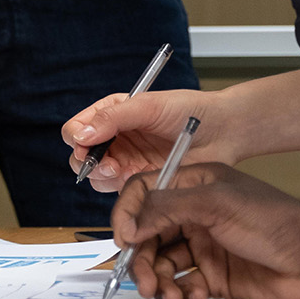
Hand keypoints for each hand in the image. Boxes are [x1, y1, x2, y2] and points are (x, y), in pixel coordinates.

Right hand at [63, 88, 224, 192]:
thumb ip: (113, 117)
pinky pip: (120, 192)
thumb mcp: (148, 106)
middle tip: (107, 164)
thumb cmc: (189, 110)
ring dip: (101, 177)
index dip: (77, 138)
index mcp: (112, 114)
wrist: (223, 131)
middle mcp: (116, 139)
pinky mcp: (141, 182)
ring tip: (120, 171)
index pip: (77, 128)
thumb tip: (82, 135)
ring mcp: (127, 162)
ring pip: (96, 177)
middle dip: (86, 162)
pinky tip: (136, 180)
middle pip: (81, 156)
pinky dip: (121, 190)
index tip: (86, 144)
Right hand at [111, 163, 299, 298]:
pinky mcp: (214, 276)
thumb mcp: (217, 203)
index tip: (125, 240)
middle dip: (142, 259)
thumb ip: (168, 208)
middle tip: (144, 282)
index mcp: (194, 184)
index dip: (129, 215)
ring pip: (162, 263)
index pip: (145, 192)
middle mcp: (195, 213)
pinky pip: (182, 284)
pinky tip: (195, 297)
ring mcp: (204, 245)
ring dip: (159, 281)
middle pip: (148, 234)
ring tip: (169, 297)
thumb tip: (130, 225)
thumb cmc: (273, 221)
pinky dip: (182, 293)